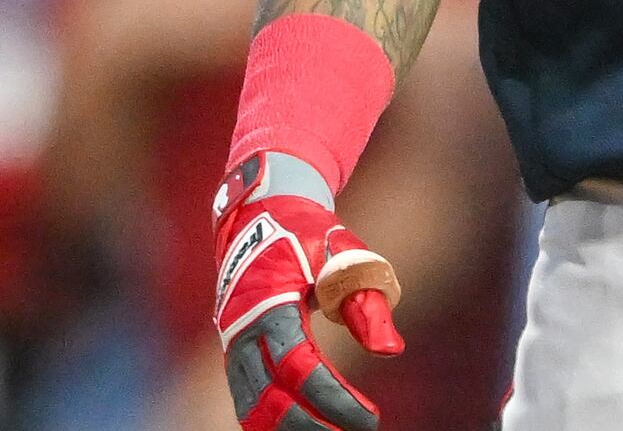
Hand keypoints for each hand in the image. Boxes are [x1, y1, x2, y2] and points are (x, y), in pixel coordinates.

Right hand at [213, 164, 401, 430]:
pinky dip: (275, 421)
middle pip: (269, 399)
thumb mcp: (345, 256)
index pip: (297, 366)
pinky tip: (310, 427)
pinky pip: (250, 400)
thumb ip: (365, 302)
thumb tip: (391, 351)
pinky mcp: (234, 353)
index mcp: (266, 301)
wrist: (262, 214)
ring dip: (292, 428)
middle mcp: (239, 329)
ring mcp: (231, 344)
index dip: (332, 398)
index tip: (370, 418)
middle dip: (313, 424)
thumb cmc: (309, 234)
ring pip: (253, 408)